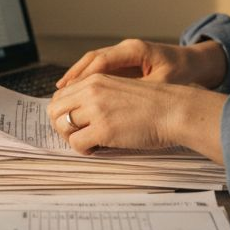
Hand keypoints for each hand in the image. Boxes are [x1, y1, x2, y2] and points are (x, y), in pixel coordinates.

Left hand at [46, 73, 224, 161]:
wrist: (174, 110)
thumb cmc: (154, 104)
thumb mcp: (120, 88)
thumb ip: (98, 95)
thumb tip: (77, 114)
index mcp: (95, 79)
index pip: (61, 96)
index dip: (63, 112)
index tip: (73, 123)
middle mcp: (92, 91)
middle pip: (54, 110)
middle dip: (61, 126)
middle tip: (78, 135)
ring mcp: (96, 110)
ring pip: (62, 127)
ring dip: (72, 138)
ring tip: (89, 142)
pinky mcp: (104, 129)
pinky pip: (77, 143)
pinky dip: (83, 149)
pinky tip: (97, 148)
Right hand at [55, 38, 226, 88]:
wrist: (200, 66)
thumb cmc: (185, 74)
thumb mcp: (163, 85)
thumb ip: (140, 94)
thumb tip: (117, 110)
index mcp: (135, 50)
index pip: (102, 60)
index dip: (84, 75)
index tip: (69, 88)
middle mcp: (127, 49)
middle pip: (93, 60)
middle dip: (74, 76)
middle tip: (59, 93)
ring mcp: (126, 56)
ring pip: (95, 64)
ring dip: (78, 79)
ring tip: (62, 94)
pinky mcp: (127, 64)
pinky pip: (102, 71)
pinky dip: (89, 81)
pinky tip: (81, 95)